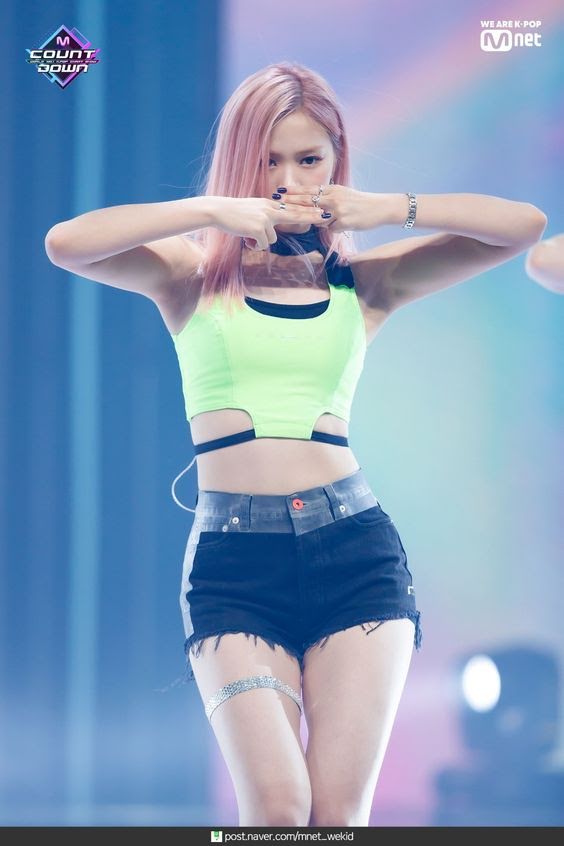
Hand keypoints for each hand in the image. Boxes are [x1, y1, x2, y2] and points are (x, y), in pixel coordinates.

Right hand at [210, 196, 330, 250]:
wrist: (218, 211)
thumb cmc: (233, 214)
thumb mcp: (253, 211)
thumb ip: (266, 217)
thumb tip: (271, 232)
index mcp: (269, 204)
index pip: (292, 208)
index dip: (308, 211)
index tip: (321, 211)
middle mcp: (270, 209)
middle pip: (294, 215)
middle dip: (310, 217)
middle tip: (325, 217)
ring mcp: (265, 218)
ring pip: (272, 239)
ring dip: (260, 242)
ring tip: (247, 235)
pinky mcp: (258, 228)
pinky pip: (262, 244)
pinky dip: (253, 245)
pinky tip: (244, 238)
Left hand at [278, 184, 392, 232]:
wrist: (380, 208)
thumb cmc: (362, 203)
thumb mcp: (344, 194)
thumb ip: (329, 197)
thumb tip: (315, 202)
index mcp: (333, 189)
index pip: (309, 190)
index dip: (294, 191)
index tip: (280, 191)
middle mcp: (333, 197)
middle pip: (308, 201)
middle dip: (291, 203)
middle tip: (277, 202)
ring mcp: (338, 210)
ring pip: (318, 218)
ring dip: (318, 221)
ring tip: (320, 218)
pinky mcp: (343, 222)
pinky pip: (331, 229)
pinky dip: (336, 229)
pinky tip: (346, 224)